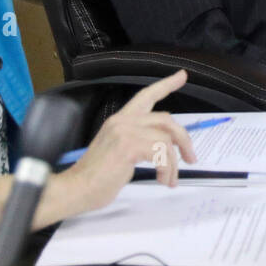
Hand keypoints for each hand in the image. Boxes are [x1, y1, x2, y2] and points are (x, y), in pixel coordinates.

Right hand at [57, 70, 195, 214]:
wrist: (75, 189)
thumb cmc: (96, 177)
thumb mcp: (120, 152)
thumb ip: (139, 141)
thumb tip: (166, 146)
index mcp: (120, 120)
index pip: (146, 95)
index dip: (166, 85)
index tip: (182, 75)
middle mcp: (122, 121)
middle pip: (166, 120)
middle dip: (184, 139)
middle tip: (190, 158)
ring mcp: (124, 132)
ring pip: (166, 140)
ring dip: (173, 163)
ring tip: (169, 179)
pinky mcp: (127, 146)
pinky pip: (161, 153)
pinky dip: (166, 169)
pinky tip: (162, 180)